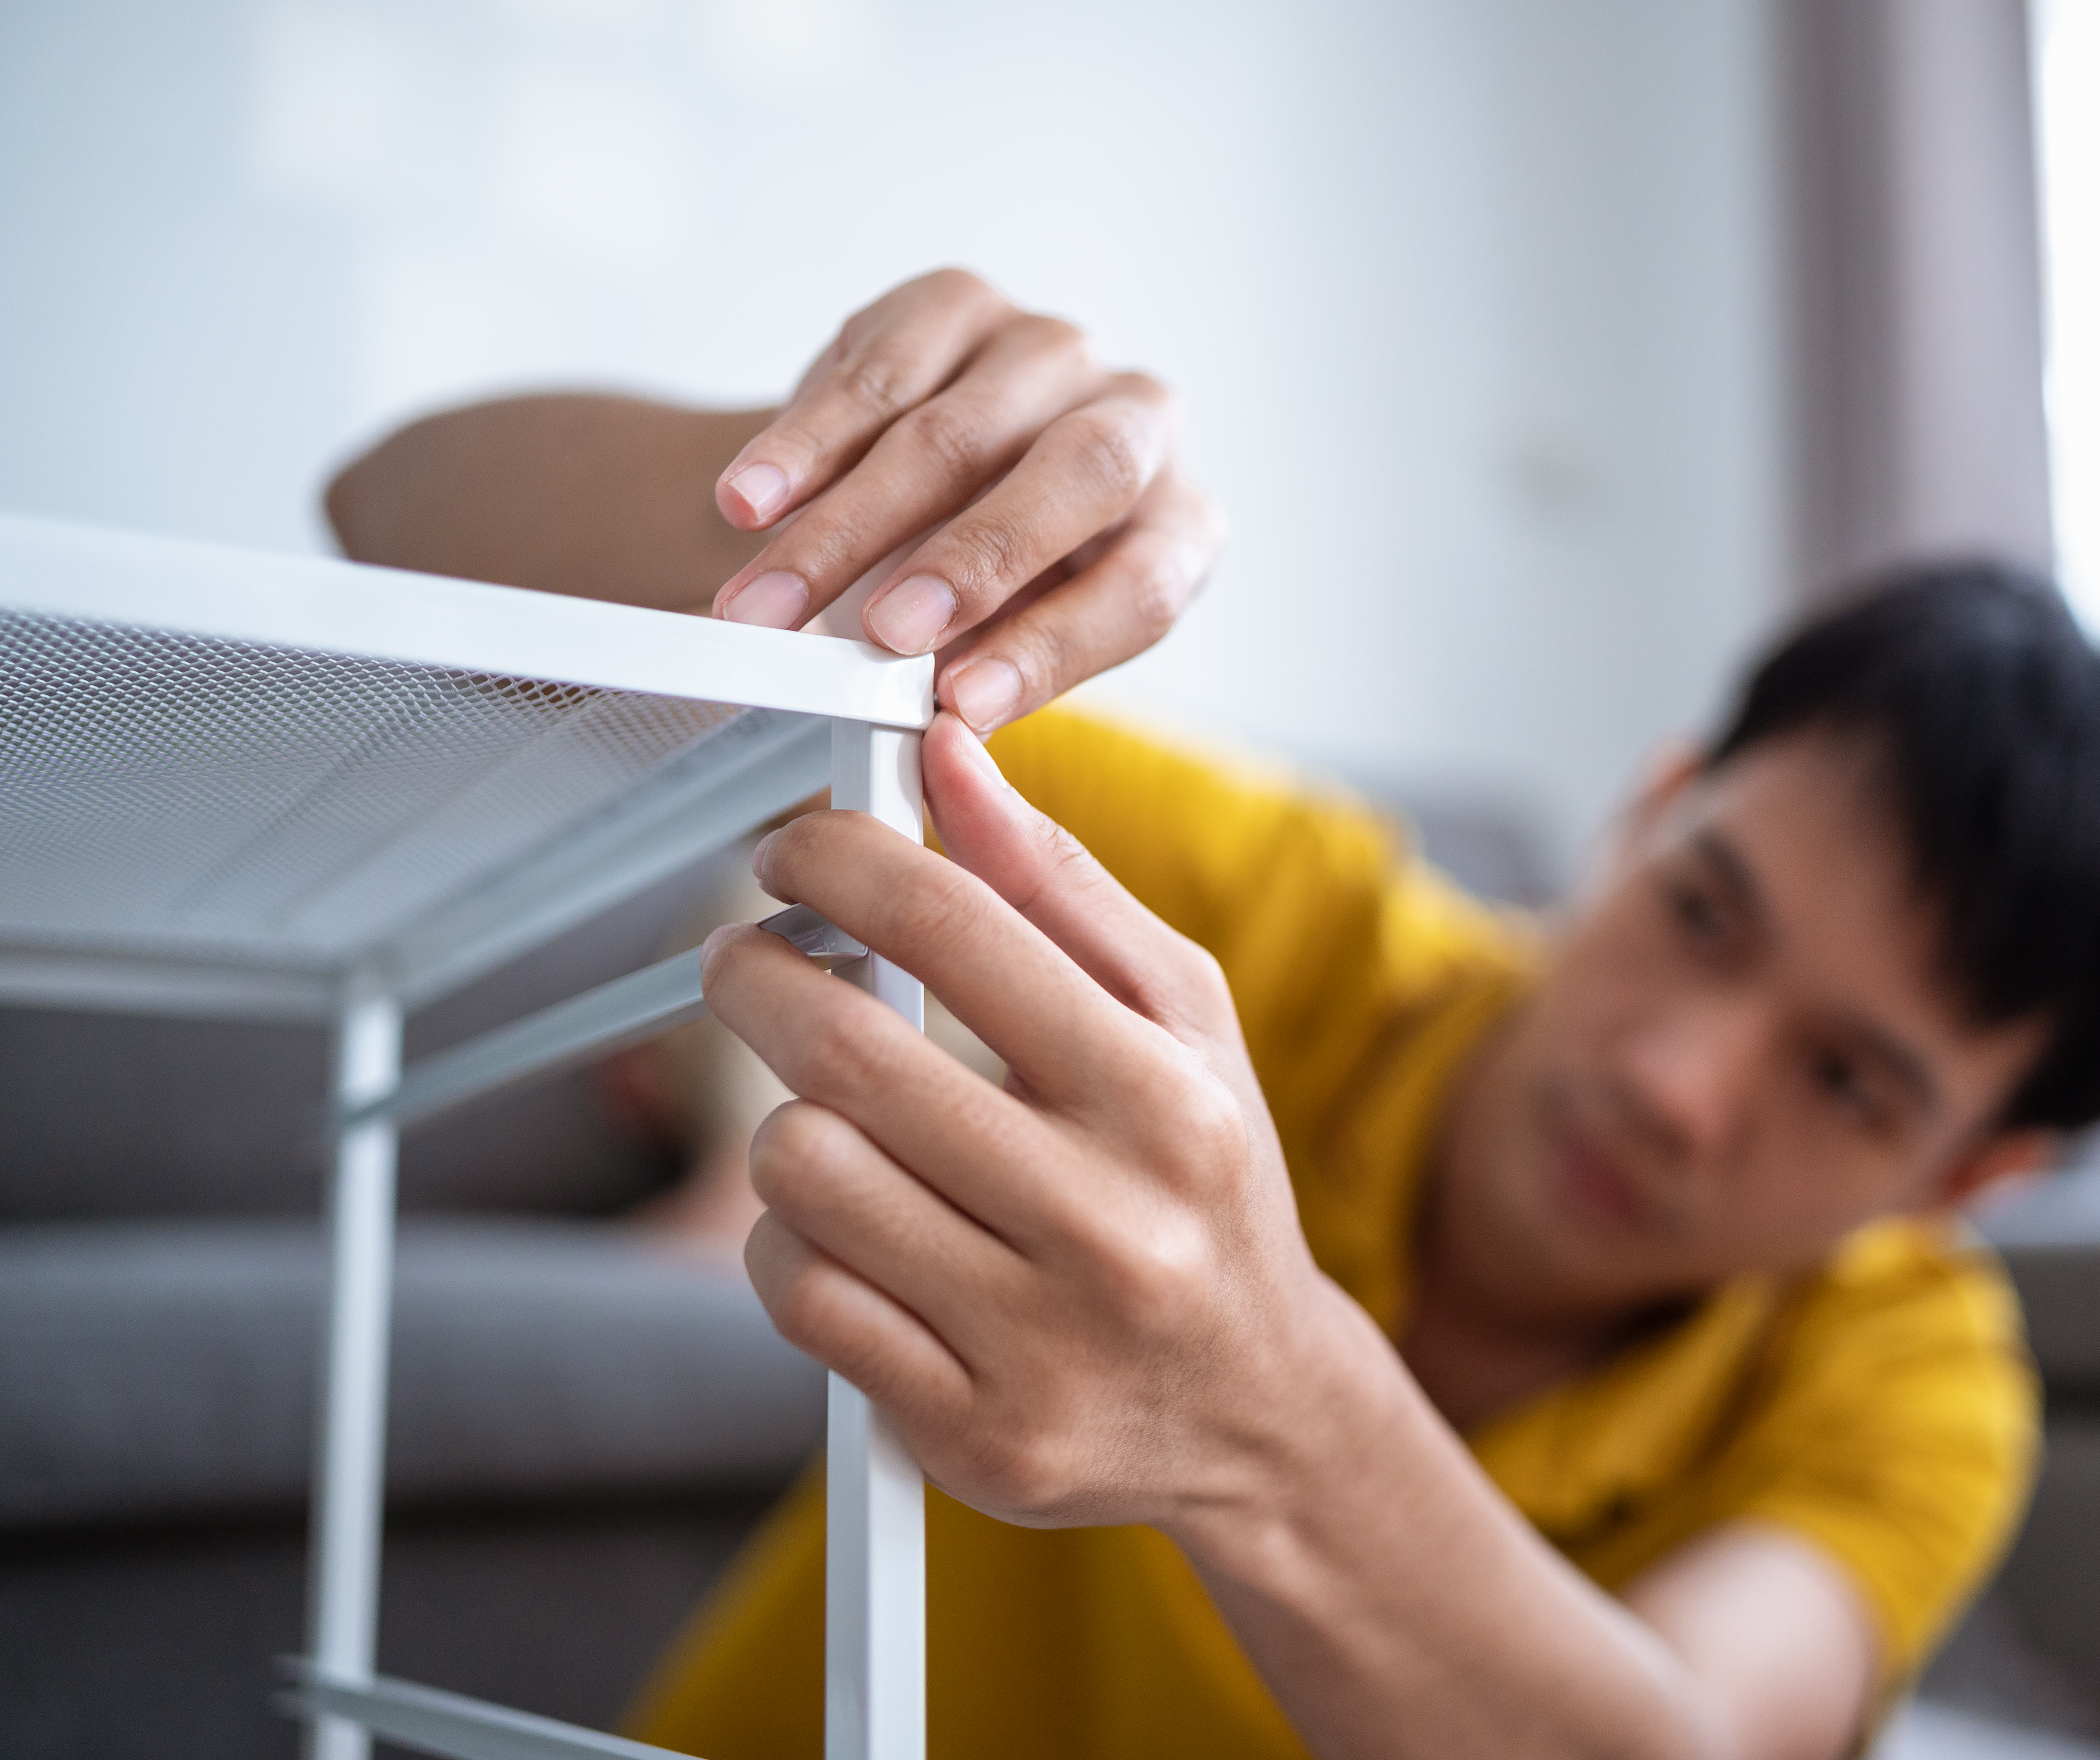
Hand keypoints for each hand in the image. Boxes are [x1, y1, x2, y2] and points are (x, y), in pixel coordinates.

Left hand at [701, 715, 1368, 1529]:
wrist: (1260, 1410)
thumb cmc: (1205, 1186)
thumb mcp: (1183, 1024)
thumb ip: (1064, 889)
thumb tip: (950, 760)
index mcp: (1166, 1100)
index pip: (957, 930)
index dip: (841, 862)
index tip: (793, 851)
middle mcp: (1113, 1224)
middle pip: (850, 1057)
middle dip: (759, 980)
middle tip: (746, 960)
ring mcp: (1041, 1341)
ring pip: (808, 1180)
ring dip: (783, 1128)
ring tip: (824, 1115)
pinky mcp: (976, 1432)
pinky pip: (807, 1300)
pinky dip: (794, 1246)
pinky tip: (842, 1226)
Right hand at [709, 270, 1227, 734]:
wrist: (926, 485)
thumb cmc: (987, 588)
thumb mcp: (1007, 640)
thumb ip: (980, 670)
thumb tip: (932, 714)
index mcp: (1179, 527)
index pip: (1140, 590)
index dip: (1048, 650)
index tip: (959, 703)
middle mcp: (1142, 422)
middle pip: (1073, 478)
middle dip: (967, 562)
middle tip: (878, 633)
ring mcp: (1054, 351)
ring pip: (951, 434)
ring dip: (845, 526)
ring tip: (763, 601)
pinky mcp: (962, 303)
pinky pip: (877, 375)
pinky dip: (802, 448)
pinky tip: (748, 503)